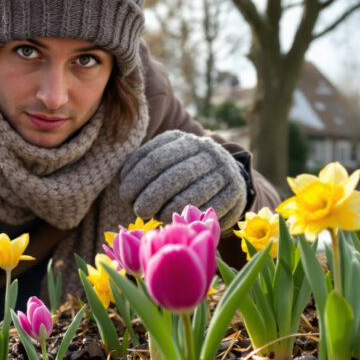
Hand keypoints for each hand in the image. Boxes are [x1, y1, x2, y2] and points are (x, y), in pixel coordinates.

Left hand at [119, 131, 247, 230]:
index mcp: (183, 139)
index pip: (155, 157)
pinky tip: (175, 220)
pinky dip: (190, 217)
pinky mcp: (236, 191)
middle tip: (138, 210)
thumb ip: (144, 166)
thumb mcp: (164, 162)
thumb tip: (124, 178)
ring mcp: (224, 169)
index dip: (136, 178)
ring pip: (190, 194)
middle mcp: (206, 149)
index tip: (125, 195)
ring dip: (166, 210)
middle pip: (172, 176)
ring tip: (154, 217)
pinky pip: (209, 208)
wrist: (226, 178)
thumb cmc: (182, 174)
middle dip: (150, 196)